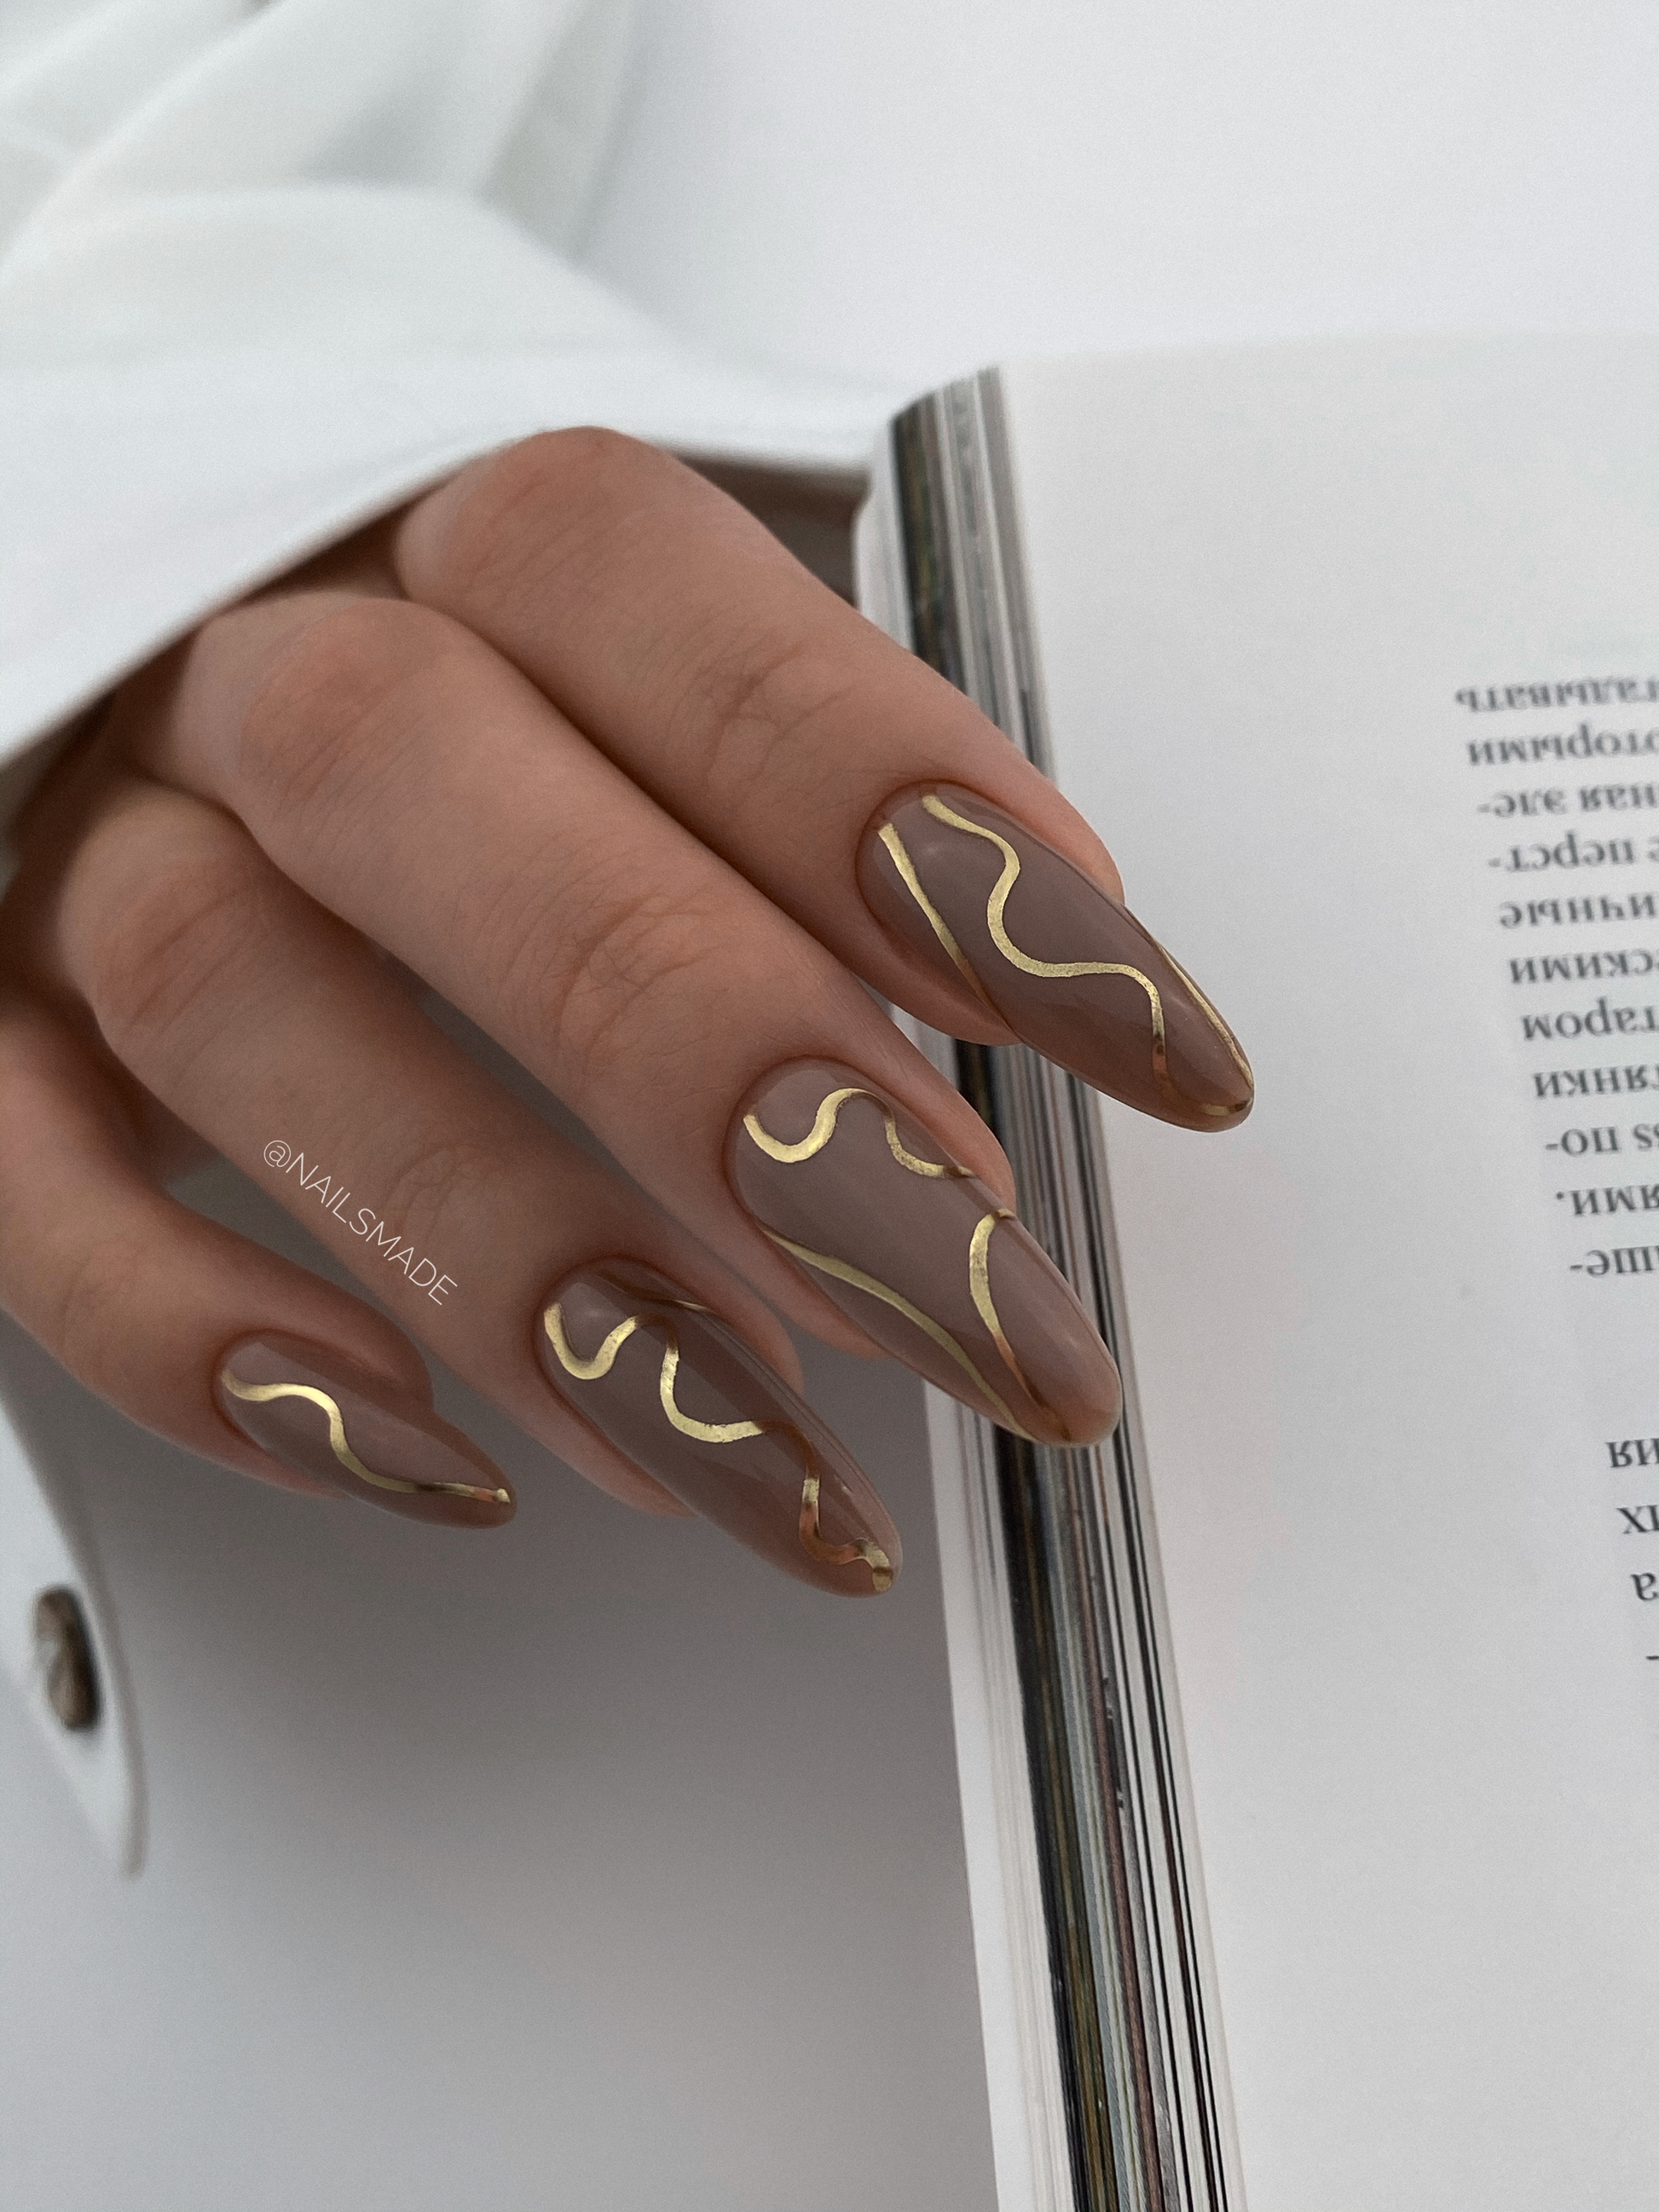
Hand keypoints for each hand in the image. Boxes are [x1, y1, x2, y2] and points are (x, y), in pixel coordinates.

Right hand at [0, 432, 1249, 1593]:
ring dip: (516, 1259)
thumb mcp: (656, 681)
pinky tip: (420, 1451)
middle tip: (971, 1300)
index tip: (1137, 1032)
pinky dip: (201, 1340)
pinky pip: (22, 1183)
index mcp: (451, 534)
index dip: (904, 812)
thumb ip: (811, 792)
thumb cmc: (485, 689)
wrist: (160, 631)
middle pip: (428, 785)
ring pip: (235, 1002)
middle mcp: (251, 663)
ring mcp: (78, 840)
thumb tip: (1052, 976)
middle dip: (722, 1063)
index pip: (671, 610)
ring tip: (756, 1456)